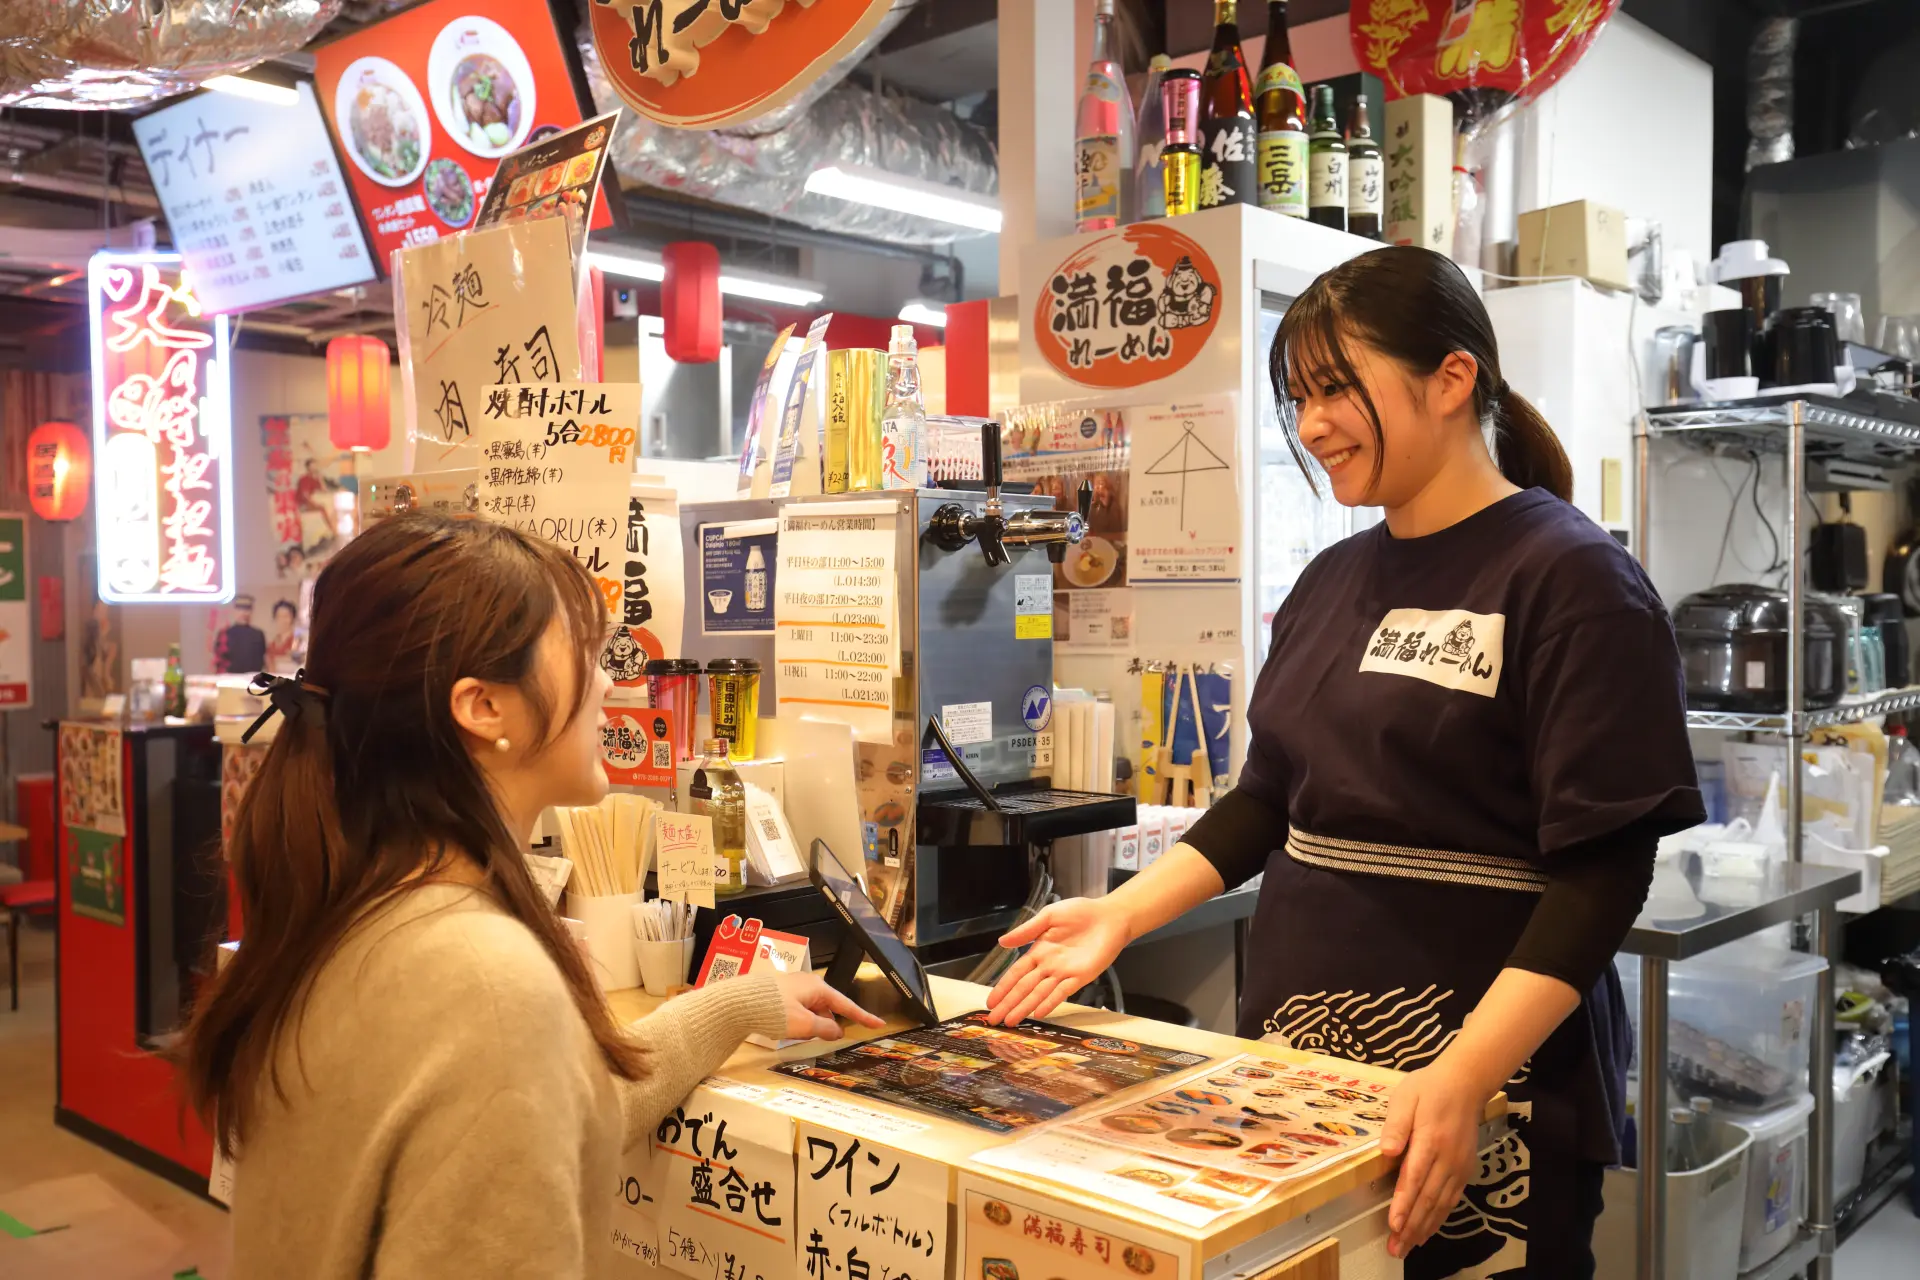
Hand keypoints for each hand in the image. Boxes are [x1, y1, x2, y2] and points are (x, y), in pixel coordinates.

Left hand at [775, 972, 884, 1042]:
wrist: (739, 1002)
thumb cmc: (775, 1010)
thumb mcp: (804, 1025)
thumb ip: (824, 1029)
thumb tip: (837, 1031)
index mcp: (818, 987)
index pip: (846, 1005)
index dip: (863, 1016)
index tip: (879, 1023)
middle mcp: (808, 983)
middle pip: (827, 1008)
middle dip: (826, 1024)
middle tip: (818, 1038)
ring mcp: (792, 987)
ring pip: (811, 1010)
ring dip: (809, 1024)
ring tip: (794, 1034)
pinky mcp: (779, 993)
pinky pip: (797, 1009)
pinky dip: (797, 1021)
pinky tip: (785, 1029)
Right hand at [983, 898, 1128, 1025]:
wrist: (1109, 917)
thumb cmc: (1080, 912)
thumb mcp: (1049, 916)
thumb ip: (1026, 930)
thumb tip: (1001, 942)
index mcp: (1038, 951)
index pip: (1016, 973)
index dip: (1002, 987)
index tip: (990, 1002)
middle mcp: (1048, 966)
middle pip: (1023, 988)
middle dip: (1008, 1004)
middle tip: (993, 1020)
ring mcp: (1063, 974)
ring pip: (1039, 994)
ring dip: (1024, 1008)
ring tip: (1010, 1022)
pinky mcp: (1080, 977)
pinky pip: (1062, 993)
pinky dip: (1049, 1003)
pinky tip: (1037, 1014)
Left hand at [1380, 1061, 1487, 1258]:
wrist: (1466, 1083)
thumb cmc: (1428, 1088)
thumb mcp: (1406, 1096)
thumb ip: (1396, 1124)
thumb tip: (1387, 1150)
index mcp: (1430, 1139)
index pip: (1415, 1177)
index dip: (1404, 1203)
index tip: (1394, 1224)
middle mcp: (1447, 1158)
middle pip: (1428, 1198)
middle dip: (1411, 1226)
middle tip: (1396, 1249)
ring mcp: (1459, 1166)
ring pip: (1441, 1204)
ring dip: (1424, 1227)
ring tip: (1407, 1248)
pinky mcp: (1465, 1169)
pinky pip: (1452, 1199)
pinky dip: (1439, 1218)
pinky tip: (1427, 1231)